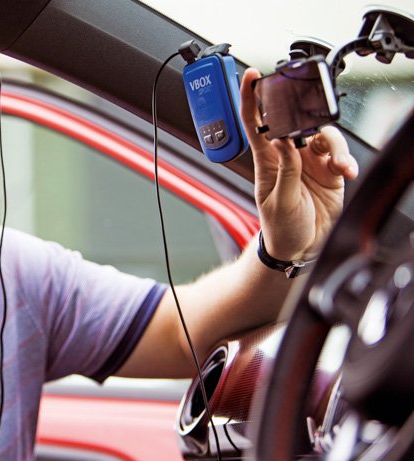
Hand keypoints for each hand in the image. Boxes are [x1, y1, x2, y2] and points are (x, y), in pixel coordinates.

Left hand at [239, 68, 358, 259]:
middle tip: (314, 117)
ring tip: (339, 166)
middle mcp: (288, 155)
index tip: (250, 77)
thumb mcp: (278, 201)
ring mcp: (310, 161)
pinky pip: (340, 154)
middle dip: (307, 114)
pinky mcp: (329, 171)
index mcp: (267, 160)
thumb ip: (285, 170)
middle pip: (297, 120)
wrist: (300, 247)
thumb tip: (283, 140)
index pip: (255, 123)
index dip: (251, 99)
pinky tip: (346, 173)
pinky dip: (346, 160)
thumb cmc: (279, 227)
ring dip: (335, 147)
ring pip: (324, 135)